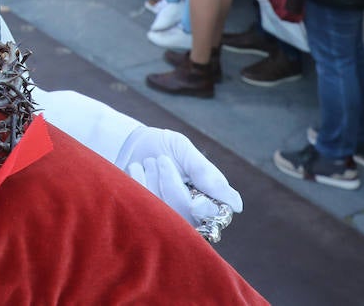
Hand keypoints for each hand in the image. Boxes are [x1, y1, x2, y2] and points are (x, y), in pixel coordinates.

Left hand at [116, 127, 243, 225]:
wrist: (127, 143)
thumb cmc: (161, 147)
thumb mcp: (184, 150)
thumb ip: (206, 173)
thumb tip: (236, 205)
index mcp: (204, 199)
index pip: (214, 216)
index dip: (205, 211)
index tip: (195, 202)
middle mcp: (186, 214)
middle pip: (186, 214)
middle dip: (171, 185)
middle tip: (162, 160)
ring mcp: (162, 218)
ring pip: (164, 212)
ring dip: (154, 180)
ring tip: (151, 162)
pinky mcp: (141, 216)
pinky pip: (142, 207)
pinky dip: (139, 182)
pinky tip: (136, 168)